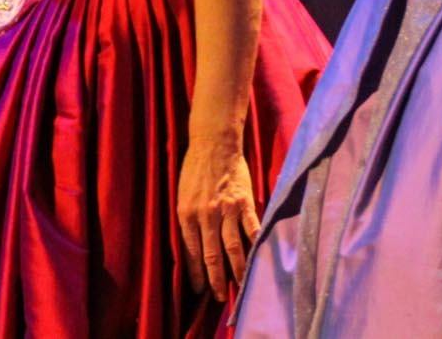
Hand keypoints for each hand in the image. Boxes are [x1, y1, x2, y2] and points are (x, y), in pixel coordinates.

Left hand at [176, 133, 258, 303]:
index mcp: (186, 215)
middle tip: (219, 297)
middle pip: (212, 256)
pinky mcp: (243, 202)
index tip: (199, 289)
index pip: (191, 252)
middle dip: (215, 279)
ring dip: (236, 270)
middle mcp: (205, 216)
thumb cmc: (194, 169)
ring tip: (240, 287)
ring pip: (232, 248)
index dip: (196, 273)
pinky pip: (251, 229)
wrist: (213, 143)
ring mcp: (226, 210)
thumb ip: (188, 221)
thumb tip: (194, 247)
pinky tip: (259, 260)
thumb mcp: (182, 196)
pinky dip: (255, 246)